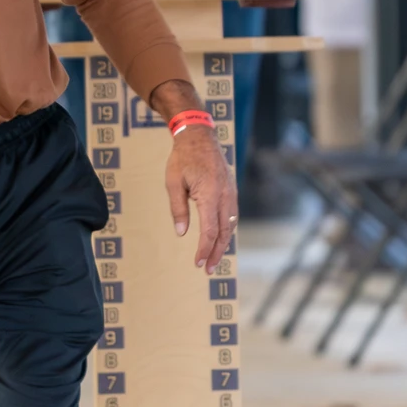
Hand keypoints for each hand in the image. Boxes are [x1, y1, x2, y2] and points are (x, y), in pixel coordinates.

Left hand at [163, 125, 238, 273]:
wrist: (199, 136)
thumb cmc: (183, 158)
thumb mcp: (173, 183)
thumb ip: (178, 209)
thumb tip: (182, 232)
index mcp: (210, 195)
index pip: (210, 231)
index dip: (203, 249)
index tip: (197, 263)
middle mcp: (224, 195)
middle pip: (224, 232)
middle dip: (216, 253)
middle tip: (207, 270)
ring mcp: (231, 192)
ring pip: (231, 225)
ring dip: (223, 244)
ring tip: (214, 259)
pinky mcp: (231, 190)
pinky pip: (232, 215)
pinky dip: (227, 230)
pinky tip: (220, 238)